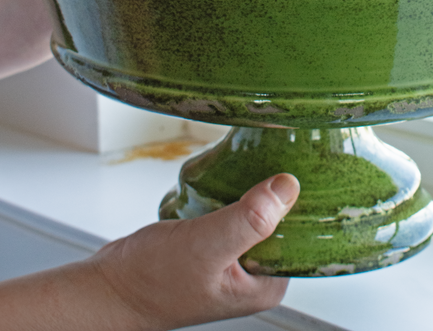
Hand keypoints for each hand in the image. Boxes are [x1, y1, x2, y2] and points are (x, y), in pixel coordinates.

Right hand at [0, 173, 299, 330]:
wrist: (108, 287)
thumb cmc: (151, 280)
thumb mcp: (207, 245)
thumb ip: (249, 219)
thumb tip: (287, 187)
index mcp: (268, 282)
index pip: (310, 234)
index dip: (317, 199)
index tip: (323, 163)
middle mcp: (257, 271)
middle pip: (289, 219)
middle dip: (289, 187)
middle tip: (296, 145)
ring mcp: (237, 255)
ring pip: (263, 210)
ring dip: (264, 184)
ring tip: (272, 149)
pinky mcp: (217, 241)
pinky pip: (239, 208)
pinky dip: (239, 188)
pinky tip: (236, 169)